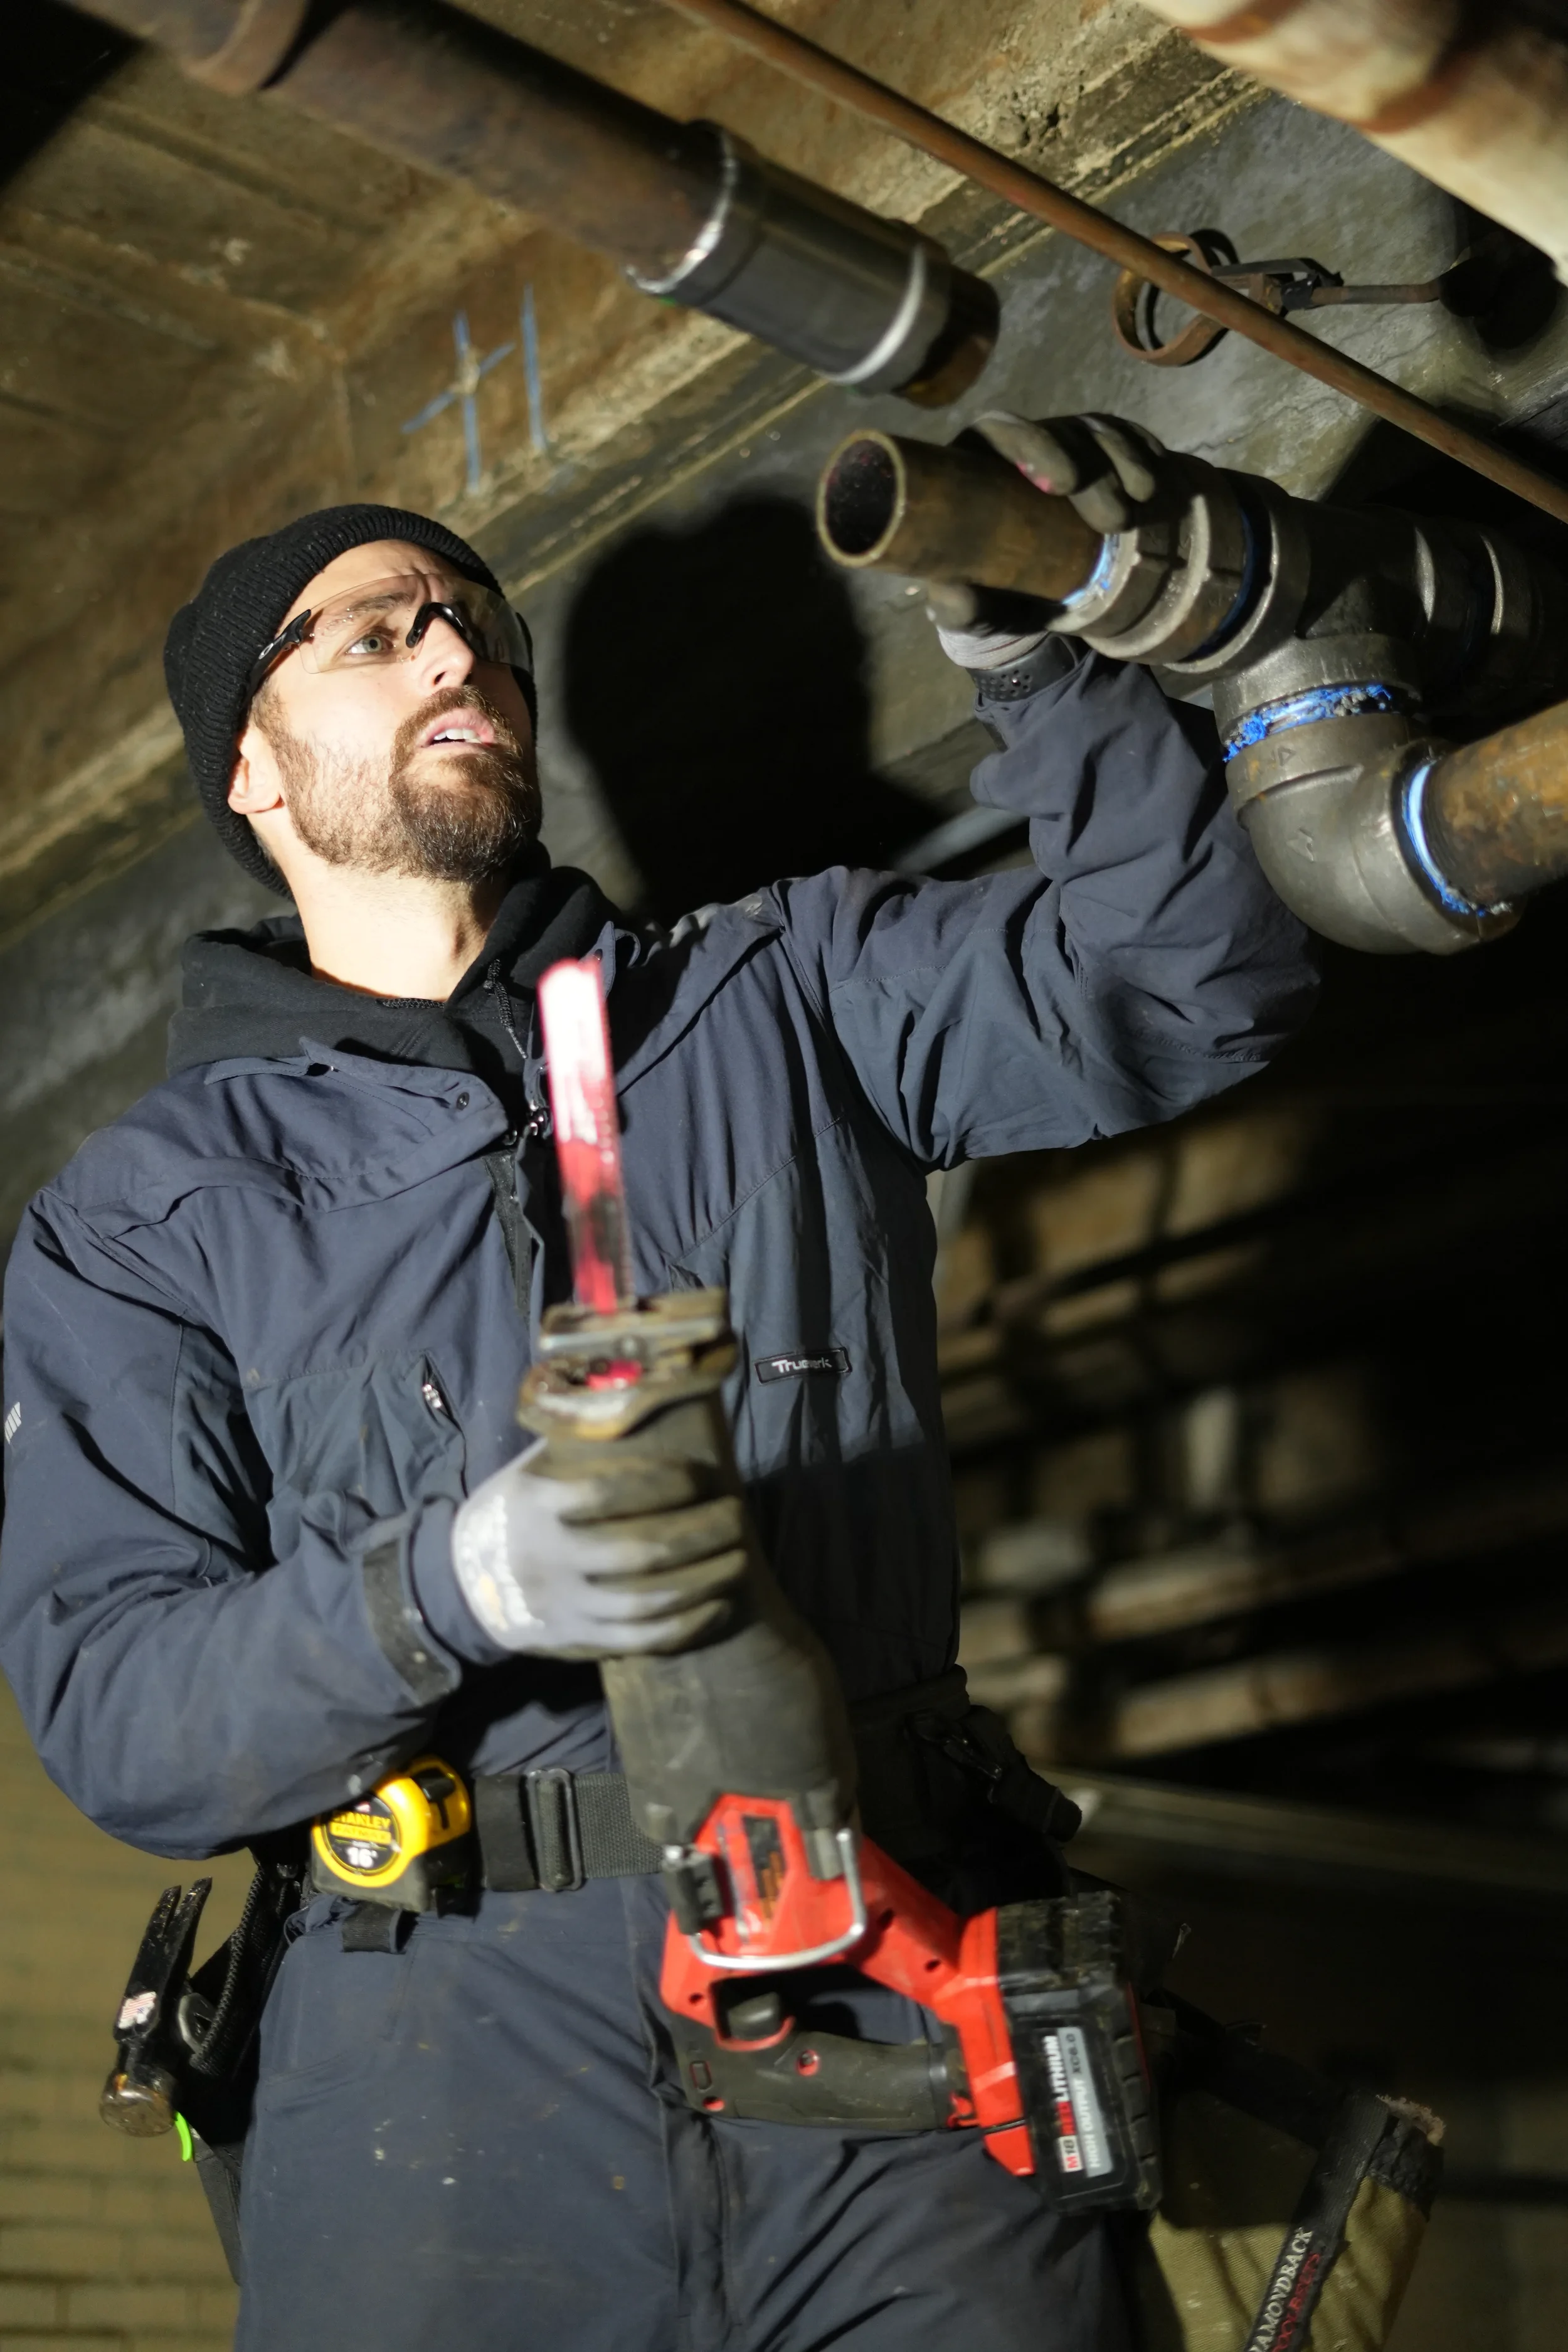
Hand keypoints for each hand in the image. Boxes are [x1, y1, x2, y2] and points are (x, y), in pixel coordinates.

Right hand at [450, 1442, 746, 1658]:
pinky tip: (719, 1605)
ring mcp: (564, 1606)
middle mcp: (550, 1559)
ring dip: (703, 1580)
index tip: (703, 1475)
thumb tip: (646, 1400)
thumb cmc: (516, 1511)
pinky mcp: (577, 1641)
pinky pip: (639, 1641)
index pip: (608, 1492)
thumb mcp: (533, 1470)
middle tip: (737, 1514)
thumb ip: (580, 1444)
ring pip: (645, 1603)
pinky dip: (685, 1626)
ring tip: (741, 1557)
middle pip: (639, 1553)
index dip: (665, 1484)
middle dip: (701, 1533)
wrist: (463, 1584)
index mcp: (536, 1505)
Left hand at [927, 411, 1165, 669]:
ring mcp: (1066, 443)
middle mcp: (1023, 443)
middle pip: (1061, 433)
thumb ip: (956, 606)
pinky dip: (1146, 454)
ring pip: (1100, 432)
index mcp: (977, 463)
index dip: (1034, 446)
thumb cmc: (988, 594)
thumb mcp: (966, 609)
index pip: (1001, 433)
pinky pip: (1129, 440)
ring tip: (1145, 499)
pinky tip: (1159, 479)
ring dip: (1127, 460)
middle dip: (1096, 468)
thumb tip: (956, 595)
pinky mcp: (1103, 452)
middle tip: (1117, 519)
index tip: (1065, 482)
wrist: (1027, 598)